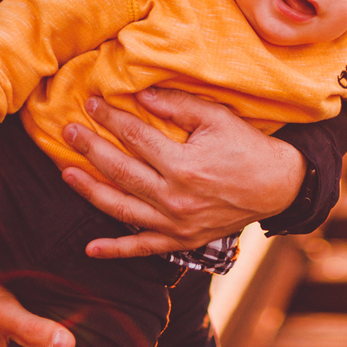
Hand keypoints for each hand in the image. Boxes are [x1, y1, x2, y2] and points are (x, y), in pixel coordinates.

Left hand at [60, 87, 305, 257]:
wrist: (279, 187)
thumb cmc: (248, 148)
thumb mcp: (217, 118)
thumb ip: (178, 106)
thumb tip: (139, 96)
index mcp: (184, 165)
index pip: (136, 138)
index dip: (111, 118)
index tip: (92, 104)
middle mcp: (175, 198)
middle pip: (121, 170)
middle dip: (90, 149)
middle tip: (68, 131)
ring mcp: (176, 224)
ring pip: (121, 208)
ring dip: (90, 191)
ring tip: (67, 173)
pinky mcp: (182, 241)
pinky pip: (143, 248)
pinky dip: (116, 251)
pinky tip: (90, 248)